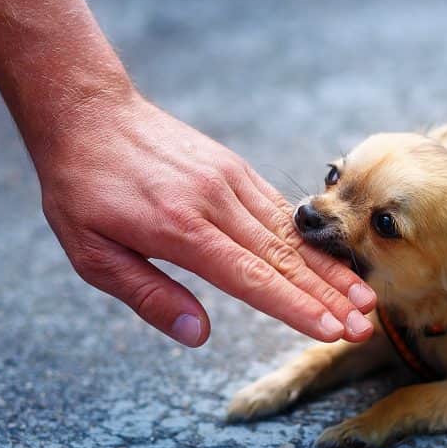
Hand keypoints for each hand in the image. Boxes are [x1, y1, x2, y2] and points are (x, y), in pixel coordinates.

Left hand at [30, 90, 375, 346]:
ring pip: (290, 234)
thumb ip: (148, 295)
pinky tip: (330, 263)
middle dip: (329, 297)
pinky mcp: (234, 168)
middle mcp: (215, 203)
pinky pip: (278, 210)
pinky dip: (308, 241)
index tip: (331, 330)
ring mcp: (229, 181)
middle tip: (363, 327)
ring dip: (330, 270)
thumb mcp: (92, 254)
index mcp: (179, 229)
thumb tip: (199, 335)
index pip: (252, 277)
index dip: (295, 308)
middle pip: (284, 258)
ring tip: (364, 299)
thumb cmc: (82, 189)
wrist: (89, 112)